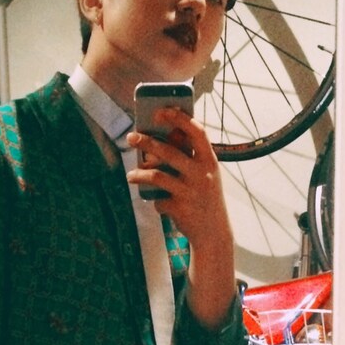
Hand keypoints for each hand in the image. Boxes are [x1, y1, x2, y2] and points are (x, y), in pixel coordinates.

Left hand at [125, 109, 235, 328]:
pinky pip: (158, 199)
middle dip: (147, 142)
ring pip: (157, 175)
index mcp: (209, 162)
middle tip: (131, 137)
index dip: (180, 119)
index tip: (162, 110)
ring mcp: (190, 191)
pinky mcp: (180, 208)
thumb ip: (188, 160)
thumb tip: (157, 145)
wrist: (213, 234)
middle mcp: (201, 174)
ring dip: (139, 174)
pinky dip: (155, 201)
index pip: (197, 132)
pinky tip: (157, 203)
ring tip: (130, 175)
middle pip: (169, 151)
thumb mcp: (205, 177)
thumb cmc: (205, 199)